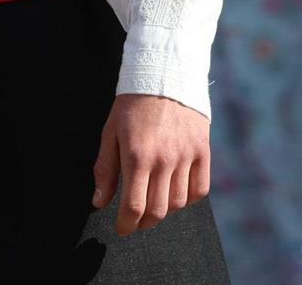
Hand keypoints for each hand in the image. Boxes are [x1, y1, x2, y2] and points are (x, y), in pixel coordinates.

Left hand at [91, 94, 210, 235]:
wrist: (165, 74)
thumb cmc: (132, 105)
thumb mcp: (110, 132)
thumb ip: (105, 169)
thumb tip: (99, 202)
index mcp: (137, 156)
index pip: (134, 206)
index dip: (126, 224)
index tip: (122, 228)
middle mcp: (164, 159)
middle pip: (157, 210)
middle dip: (143, 222)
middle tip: (136, 220)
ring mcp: (186, 156)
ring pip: (178, 202)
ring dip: (164, 210)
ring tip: (153, 203)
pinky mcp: (202, 150)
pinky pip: (200, 189)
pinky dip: (189, 199)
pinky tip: (176, 193)